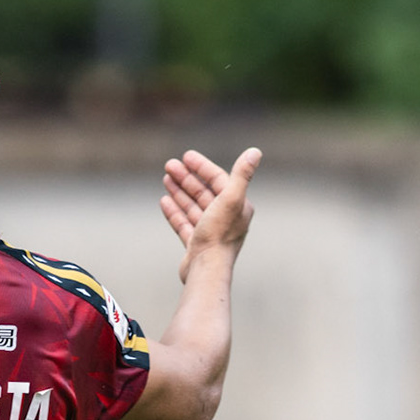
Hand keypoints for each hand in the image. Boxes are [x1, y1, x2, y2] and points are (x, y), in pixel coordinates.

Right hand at [160, 147, 262, 283]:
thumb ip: (242, 175)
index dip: (202, 167)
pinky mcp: (196, 244)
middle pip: (203, 192)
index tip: (185, 157)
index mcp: (237, 206)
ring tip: (165, 178)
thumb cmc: (219, 235)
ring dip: (179, 191)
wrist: (206, 269)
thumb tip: (255, 151)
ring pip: (192, 206)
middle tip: (169, 165)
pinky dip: (175, 211)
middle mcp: (225, 218)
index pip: (218, 180)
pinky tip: (164, 201)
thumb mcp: (230, 199)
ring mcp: (209, 232)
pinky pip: (184, 223)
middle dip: (186, 178)